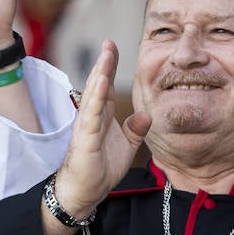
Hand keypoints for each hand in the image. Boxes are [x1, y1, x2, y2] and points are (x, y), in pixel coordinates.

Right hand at [48, 41, 150, 218]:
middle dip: (104, 63)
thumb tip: (147, 114)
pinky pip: (91, 116)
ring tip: (105, 56)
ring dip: (99, 74)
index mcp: (102, 116)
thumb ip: (136, 129)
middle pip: (98, 84)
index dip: (110, 66)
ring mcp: (87, 127)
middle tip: (108, 42)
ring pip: (94, 96)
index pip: (106, 86)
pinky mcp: (85, 139)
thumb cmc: (100, 168)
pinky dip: (96, 99)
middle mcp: (92, 117)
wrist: (85, 192)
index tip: (113, 46)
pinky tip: (100, 82)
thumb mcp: (126, 145)